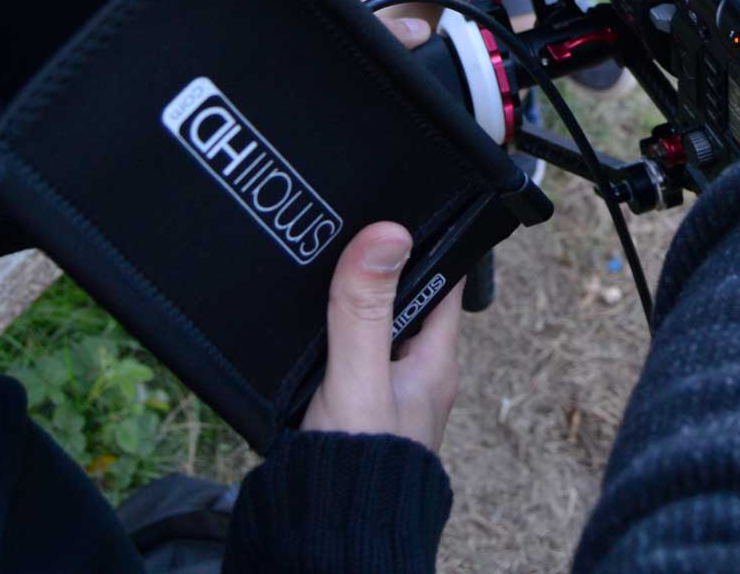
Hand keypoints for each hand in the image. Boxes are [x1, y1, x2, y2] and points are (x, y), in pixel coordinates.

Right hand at [301, 222, 463, 450]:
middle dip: (373, 267)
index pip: (442, 280)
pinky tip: (296, 324)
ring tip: (315, 264)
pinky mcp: (346, 408)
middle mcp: (412, 375)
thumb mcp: (358, 376)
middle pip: (398, 299)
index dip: (424, 241)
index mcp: (434, 362)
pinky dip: (321, 335)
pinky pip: (338, 354)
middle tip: (341, 225)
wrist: (327, 539)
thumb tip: (389, 233)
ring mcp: (380, 393)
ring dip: (344, 303)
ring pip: (365, 327)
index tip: (399, 201)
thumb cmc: (359, 471)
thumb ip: (364, 309)